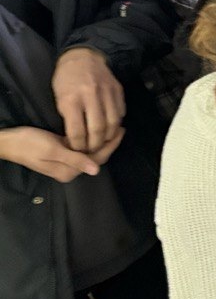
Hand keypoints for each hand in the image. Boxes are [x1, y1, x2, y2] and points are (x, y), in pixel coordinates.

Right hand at [0, 126, 123, 181]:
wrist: (8, 142)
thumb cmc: (29, 143)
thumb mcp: (52, 149)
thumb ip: (74, 159)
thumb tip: (96, 170)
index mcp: (68, 172)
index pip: (97, 159)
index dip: (111, 145)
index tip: (121, 130)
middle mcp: (69, 171)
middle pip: (96, 157)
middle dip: (109, 143)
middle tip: (120, 126)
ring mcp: (65, 164)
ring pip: (90, 154)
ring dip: (101, 142)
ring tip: (112, 127)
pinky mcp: (61, 156)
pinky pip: (82, 151)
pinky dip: (91, 142)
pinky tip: (96, 132)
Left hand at [52, 48, 124, 152]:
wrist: (83, 57)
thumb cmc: (65, 80)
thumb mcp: (58, 98)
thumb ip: (68, 117)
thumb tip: (76, 138)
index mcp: (71, 100)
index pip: (77, 132)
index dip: (77, 145)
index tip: (77, 150)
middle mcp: (91, 96)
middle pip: (97, 129)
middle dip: (95, 145)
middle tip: (91, 150)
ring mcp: (107, 93)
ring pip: (113, 123)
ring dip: (108, 137)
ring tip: (103, 141)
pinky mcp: (118, 90)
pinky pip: (121, 113)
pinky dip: (116, 123)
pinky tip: (110, 127)